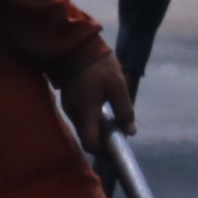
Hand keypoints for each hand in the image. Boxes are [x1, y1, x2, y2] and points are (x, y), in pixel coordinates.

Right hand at [58, 42, 134, 163]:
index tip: (115, 150)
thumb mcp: (117, 85)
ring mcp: (68, 106)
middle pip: (87, 137)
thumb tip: (130, 131)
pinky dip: (90, 118)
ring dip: (97, 128)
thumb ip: (124, 110)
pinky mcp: (67, 99)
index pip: (91, 144)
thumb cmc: (98, 65)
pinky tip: (101, 107)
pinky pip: (79, 116)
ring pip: (83, 127)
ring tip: (112, 118)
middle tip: (118, 132)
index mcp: (87, 111)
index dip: (103, 152)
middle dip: (102, 140)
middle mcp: (74, 113)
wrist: (74, 45)